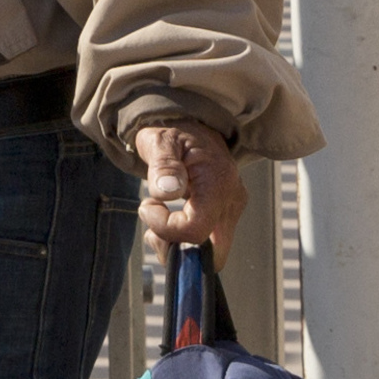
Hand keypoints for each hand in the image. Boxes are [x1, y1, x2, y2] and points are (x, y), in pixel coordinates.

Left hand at [131, 119, 246, 250]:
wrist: (189, 124)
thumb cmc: (171, 131)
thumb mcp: (160, 141)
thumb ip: (164, 166)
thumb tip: (168, 192)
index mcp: (218, 182)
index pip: (196, 229)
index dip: (166, 228)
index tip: (147, 205)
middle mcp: (232, 200)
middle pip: (211, 254)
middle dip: (177, 249)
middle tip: (154, 226)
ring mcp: (232, 210)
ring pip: (210, 254)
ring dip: (178, 246)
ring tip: (158, 218)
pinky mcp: (225, 215)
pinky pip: (208, 243)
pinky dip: (185, 240)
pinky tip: (169, 221)